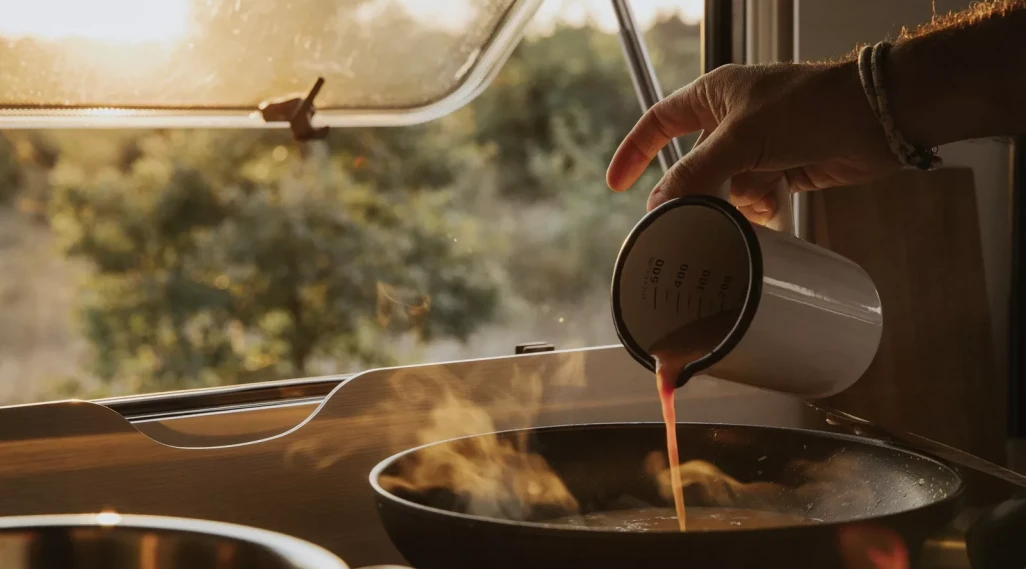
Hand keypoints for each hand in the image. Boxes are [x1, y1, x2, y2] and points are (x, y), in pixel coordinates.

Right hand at [606, 61, 899, 221]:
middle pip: (694, 165)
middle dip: (700, 190)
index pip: (659, 122)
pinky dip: (762, 205)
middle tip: (695, 214)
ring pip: (725, 187)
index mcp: (714, 95)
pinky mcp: (783, 169)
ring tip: (760, 193)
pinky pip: (754, 198)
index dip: (636, 152)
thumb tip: (659, 203)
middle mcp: (733, 120)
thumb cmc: (809, 107)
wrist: (876, 119)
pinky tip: (778, 199)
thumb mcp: (741, 138)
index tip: (617, 185)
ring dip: (738, 198)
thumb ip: (695, 172)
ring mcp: (759, 146)